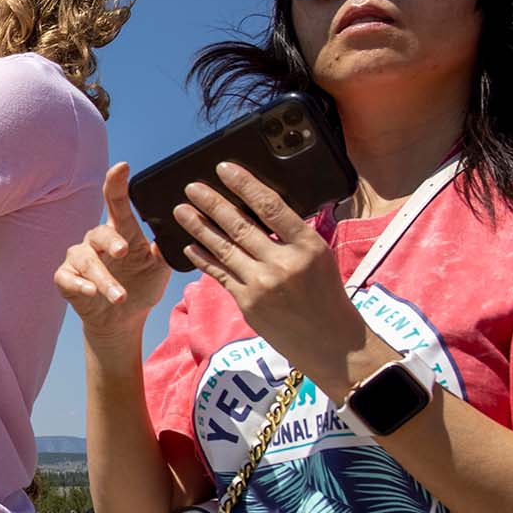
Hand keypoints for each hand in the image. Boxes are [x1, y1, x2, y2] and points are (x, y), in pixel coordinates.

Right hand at [55, 164, 171, 345]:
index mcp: (121, 232)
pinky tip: (91, 292)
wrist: (123, 319)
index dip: (116, 183)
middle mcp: (97, 241)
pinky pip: (67, 277)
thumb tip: (182, 227)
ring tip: (120, 296)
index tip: (122, 167)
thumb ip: (166, 247)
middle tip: (124, 251)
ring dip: (103, 278)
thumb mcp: (160, 267)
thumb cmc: (141, 285)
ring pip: (86, 260)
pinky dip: (79, 285)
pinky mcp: (67, 279)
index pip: (116, 202)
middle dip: (111, 241)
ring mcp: (80, 259)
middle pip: (99, 232)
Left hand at [171, 161, 369, 382]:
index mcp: (307, 245)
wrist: (332, 342)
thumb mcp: (319, 256)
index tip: (225, 169)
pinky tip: (188, 245)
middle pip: (240, 226)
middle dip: (212, 203)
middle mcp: (283, 263)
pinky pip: (219, 274)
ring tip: (181, 211)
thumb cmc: (326, 295)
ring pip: (224, 248)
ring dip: (198, 227)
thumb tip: (259, 208)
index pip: (270, 207)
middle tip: (191, 187)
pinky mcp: (248, 303)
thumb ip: (292, 235)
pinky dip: (203, 258)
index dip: (244, 185)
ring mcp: (263, 284)